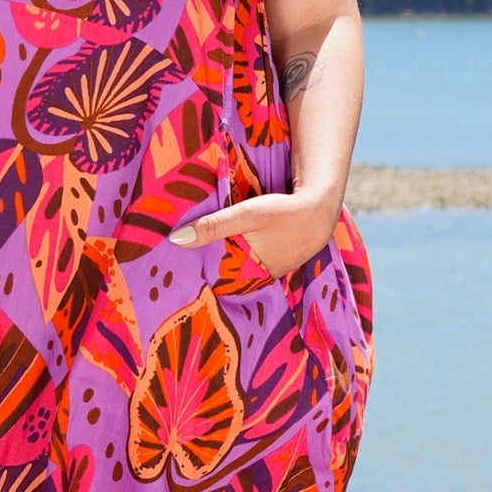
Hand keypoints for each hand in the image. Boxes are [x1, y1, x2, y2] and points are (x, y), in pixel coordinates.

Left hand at [168, 186, 338, 280]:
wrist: (320, 211)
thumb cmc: (284, 213)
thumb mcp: (247, 215)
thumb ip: (214, 226)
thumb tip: (177, 239)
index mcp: (249, 272)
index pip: (213, 280)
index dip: (194, 275)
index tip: (172, 273)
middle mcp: (258, 279)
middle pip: (225, 277)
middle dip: (205, 271)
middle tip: (176, 266)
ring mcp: (268, 274)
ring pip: (237, 272)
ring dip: (222, 265)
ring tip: (195, 258)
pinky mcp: (275, 266)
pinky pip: (250, 267)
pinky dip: (239, 260)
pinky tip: (229, 250)